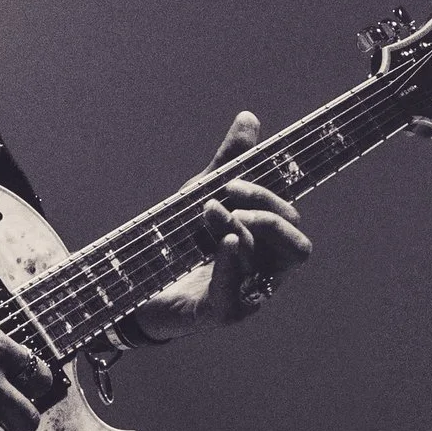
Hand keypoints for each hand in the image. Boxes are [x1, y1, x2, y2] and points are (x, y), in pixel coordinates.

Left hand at [132, 110, 313, 341]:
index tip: (232, 178)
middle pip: (296, 244)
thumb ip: (228, 163)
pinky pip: (237, 292)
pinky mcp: (222, 313)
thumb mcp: (201, 197)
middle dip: (265, 210)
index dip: (272, 194)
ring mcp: (248, 296)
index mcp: (265, 244)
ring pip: (272, 266)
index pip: (289, 218)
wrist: (135, 288)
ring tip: (211, 211)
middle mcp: (266, 272)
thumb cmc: (180, 244)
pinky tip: (225, 241)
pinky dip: (232, 263)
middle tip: (226, 191)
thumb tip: (249, 117)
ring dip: (245, 230)